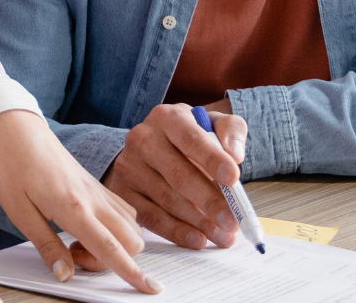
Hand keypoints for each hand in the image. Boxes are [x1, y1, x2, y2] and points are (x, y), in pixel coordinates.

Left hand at [0, 110, 162, 293]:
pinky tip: (88, 226)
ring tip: (76, 241)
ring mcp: (97, 189)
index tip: (150, 290)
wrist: (14, 127)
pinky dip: (116, 227)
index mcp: (73, 207)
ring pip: (131, 225)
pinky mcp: (95, 183)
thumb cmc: (12, 166)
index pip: (111, 248)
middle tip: (76, 256)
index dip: (132, 273)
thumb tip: (66, 274)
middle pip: (132, 240)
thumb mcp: (19, 212)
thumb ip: (46, 245)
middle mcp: (93, 198)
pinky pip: (122, 209)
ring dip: (115, 244)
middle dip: (116, 261)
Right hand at [102, 102, 246, 250]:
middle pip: (178, 173)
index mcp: (167, 117)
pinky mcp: (121, 190)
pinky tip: (196, 239)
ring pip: (166, 198)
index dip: (212, 159)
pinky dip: (175, 231)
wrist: (153, 146)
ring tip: (222, 235)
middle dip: (209, 201)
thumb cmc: (190, 138)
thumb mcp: (213, 124)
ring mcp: (128, 164)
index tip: (233, 179)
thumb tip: (234, 154)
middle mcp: (142, 137)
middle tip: (232, 222)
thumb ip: (231, 130)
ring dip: (198, 222)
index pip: (190, 138)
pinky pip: (150, 216)